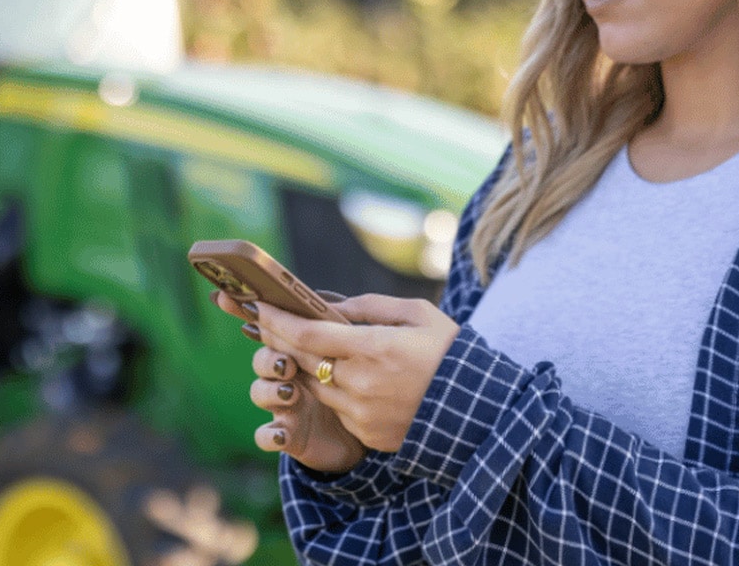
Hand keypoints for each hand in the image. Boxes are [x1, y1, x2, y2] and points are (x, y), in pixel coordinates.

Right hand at [213, 292, 365, 472]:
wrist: (381, 434)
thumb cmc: (374, 382)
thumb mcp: (366, 348)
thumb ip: (347, 322)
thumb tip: (325, 299)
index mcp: (305, 349)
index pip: (274, 326)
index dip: (251, 313)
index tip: (228, 298)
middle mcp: (290, 375)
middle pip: (263, 358)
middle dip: (269, 357)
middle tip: (287, 363)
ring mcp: (286, 405)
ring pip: (259, 392)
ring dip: (268, 390)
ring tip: (290, 393)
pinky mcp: (291, 436)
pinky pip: (266, 435)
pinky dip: (269, 434)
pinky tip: (282, 434)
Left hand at [245, 293, 460, 453]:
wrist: (480, 410)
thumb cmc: (450, 353)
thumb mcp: (417, 315)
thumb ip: (369, 306)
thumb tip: (329, 302)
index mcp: (374, 348)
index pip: (307, 334)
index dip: (277, 320)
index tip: (258, 306)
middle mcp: (361, 383)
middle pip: (301, 360)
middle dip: (278, 339)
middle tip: (261, 322)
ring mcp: (362, 413)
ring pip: (314, 386)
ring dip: (303, 366)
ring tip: (294, 346)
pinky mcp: (367, 435)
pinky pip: (336, 408)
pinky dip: (332, 390)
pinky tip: (336, 376)